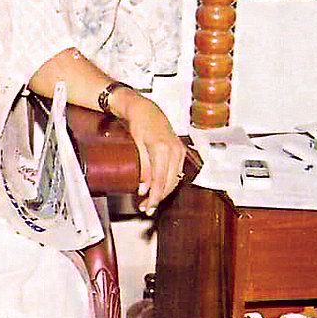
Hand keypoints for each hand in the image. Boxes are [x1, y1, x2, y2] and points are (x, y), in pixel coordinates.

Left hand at [121, 94, 186, 214]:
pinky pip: (176, 172)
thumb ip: (142, 168)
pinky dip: (168, 182)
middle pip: (170, 182)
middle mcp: (175, 151)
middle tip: (146, 208)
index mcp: (163, 150)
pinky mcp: (180, 152)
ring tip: (151, 201)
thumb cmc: (139, 124)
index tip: (147, 206)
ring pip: (174, 179)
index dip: (154, 196)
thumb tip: (143, 188)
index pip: (160, 180)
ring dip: (164, 192)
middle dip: (158, 198)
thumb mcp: (136, 146)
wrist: (146, 109)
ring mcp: (180, 151)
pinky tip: (159, 188)